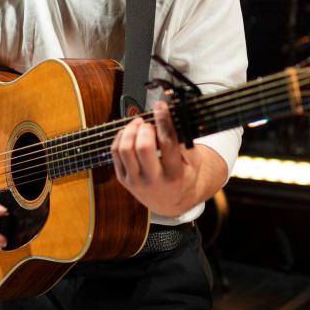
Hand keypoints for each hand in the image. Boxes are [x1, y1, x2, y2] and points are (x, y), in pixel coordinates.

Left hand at [111, 101, 201, 215]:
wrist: (169, 202)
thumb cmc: (183, 176)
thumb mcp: (194, 162)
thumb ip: (186, 141)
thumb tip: (171, 116)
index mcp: (175, 174)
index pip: (167, 143)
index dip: (163, 120)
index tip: (161, 106)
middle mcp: (154, 180)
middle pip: (143, 147)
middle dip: (145, 128)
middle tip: (150, 124)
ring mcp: (135, 181)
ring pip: (124, 149)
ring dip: (130, 130)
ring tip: (139, 124)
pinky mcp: (123, 179)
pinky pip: (115, 152)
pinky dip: (121, 136)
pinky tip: (130, 132)